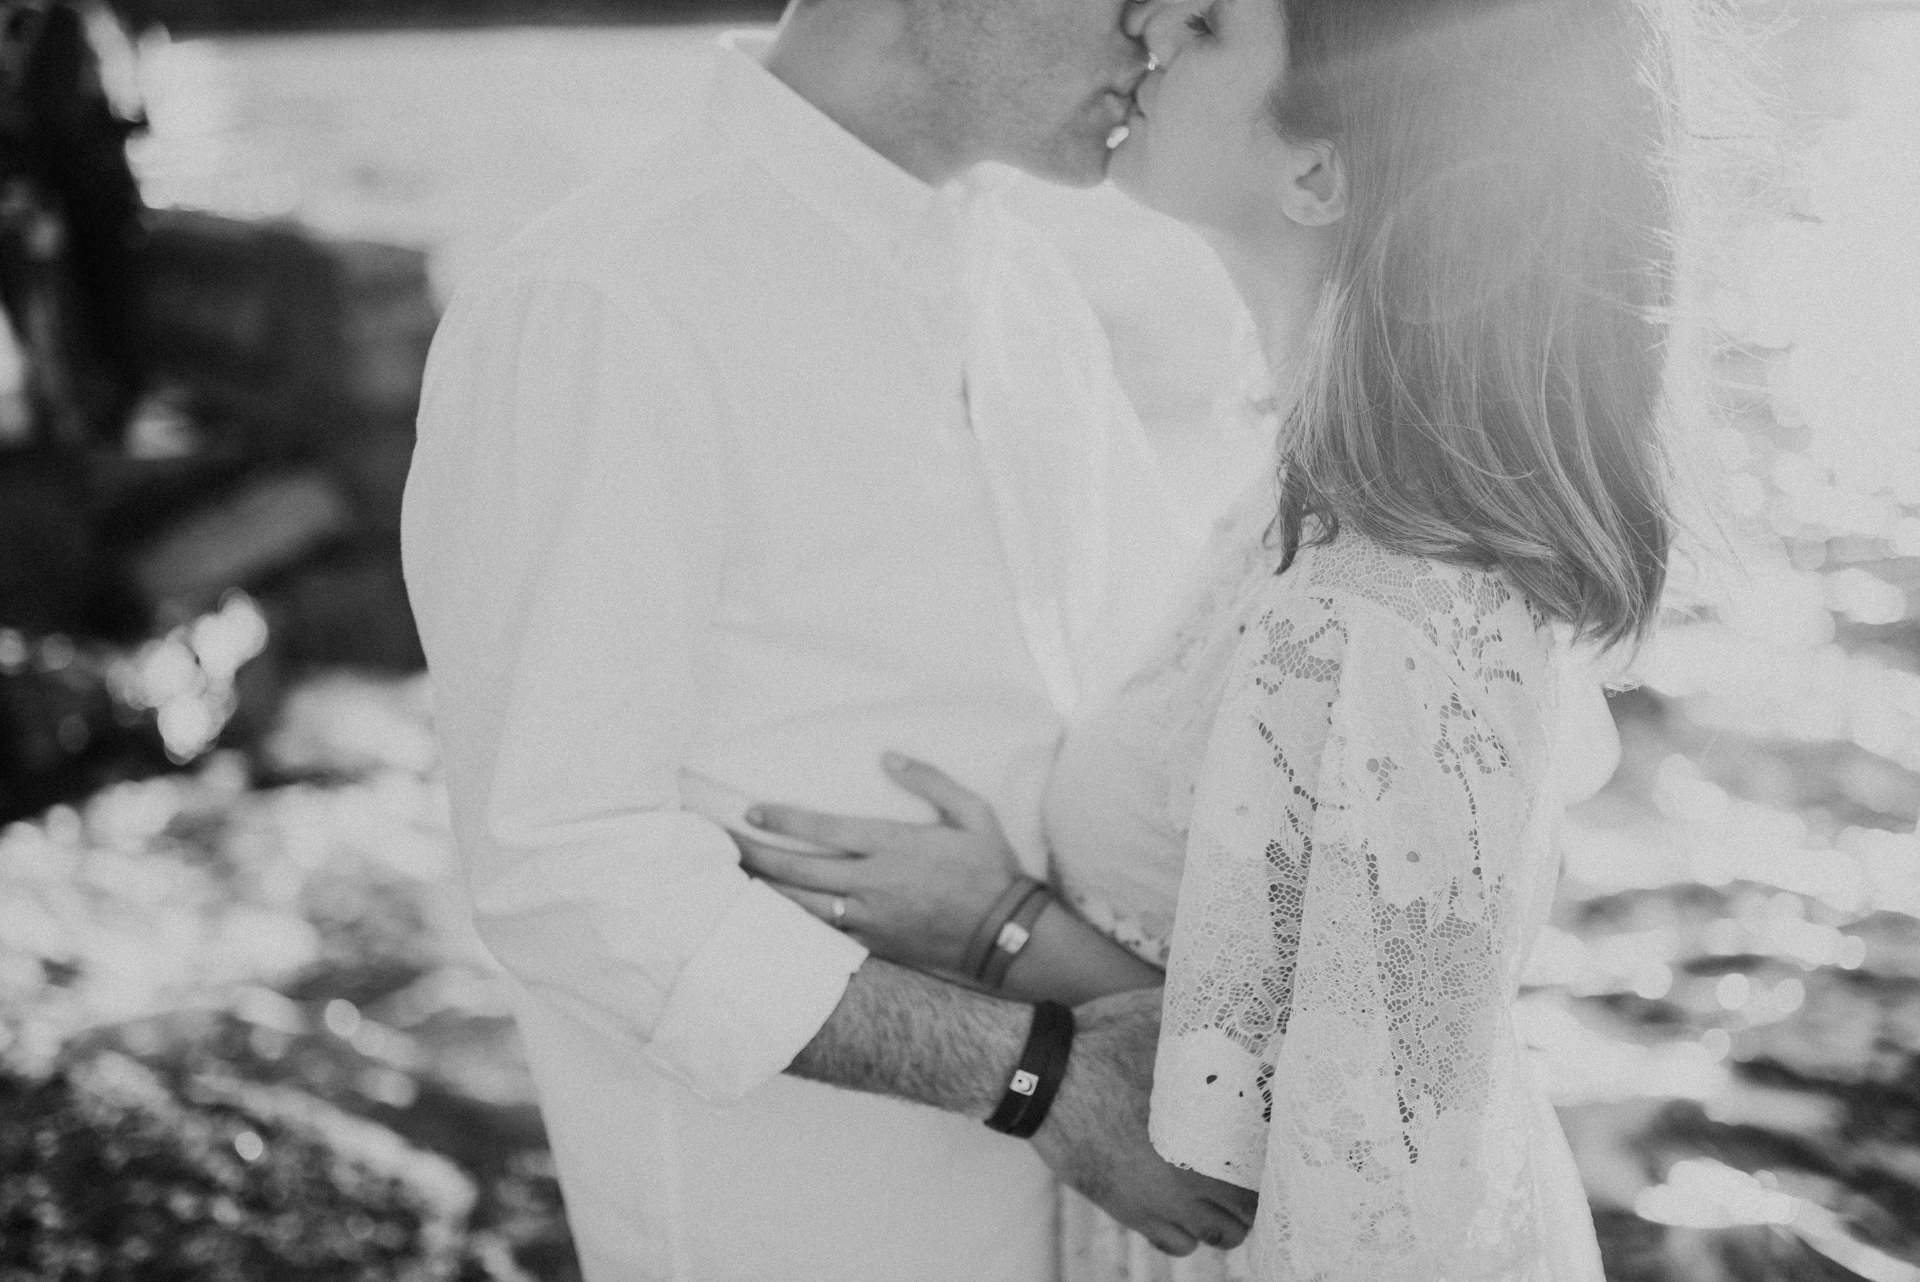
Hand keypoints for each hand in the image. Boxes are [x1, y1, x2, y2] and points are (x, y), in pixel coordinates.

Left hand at [736, 753, 1025, 974]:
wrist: (1006, 935)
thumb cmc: (992, 869)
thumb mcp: (973, 813)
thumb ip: (930, 780)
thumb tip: (889, 756)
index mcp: (893, 844)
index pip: (823, 829)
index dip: (782, 819)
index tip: (751, 812)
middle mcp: (873, 882)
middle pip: (798, 869)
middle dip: (757, 855)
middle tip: (726, 844)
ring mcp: (870, 917)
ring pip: (802, 905)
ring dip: (766, 890)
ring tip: (737, 878)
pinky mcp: (874, 944)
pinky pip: (824, 933)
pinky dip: (794, 921)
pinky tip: (773, 914)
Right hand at [1033, 989, 1257, 1255]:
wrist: (1042, 1076)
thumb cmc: (1103, 1040)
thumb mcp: (1162, 1016)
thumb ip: (1205, 1014)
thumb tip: (1237, 993)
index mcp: (1216, 1126)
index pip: (1271, 1158)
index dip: (1277, 1149)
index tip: (1272, 1136)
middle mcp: (1199, 1174)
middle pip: (1257, 1204)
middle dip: (1259, 1186)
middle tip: (1250, 1165)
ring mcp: (1164, 1200)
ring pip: (1223, 1234)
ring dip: (1229, 1216)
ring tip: (1223, 1192)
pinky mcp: (1131, 1212)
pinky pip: (1179, 1245)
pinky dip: (1188, 1233)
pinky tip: (1183, 1207)